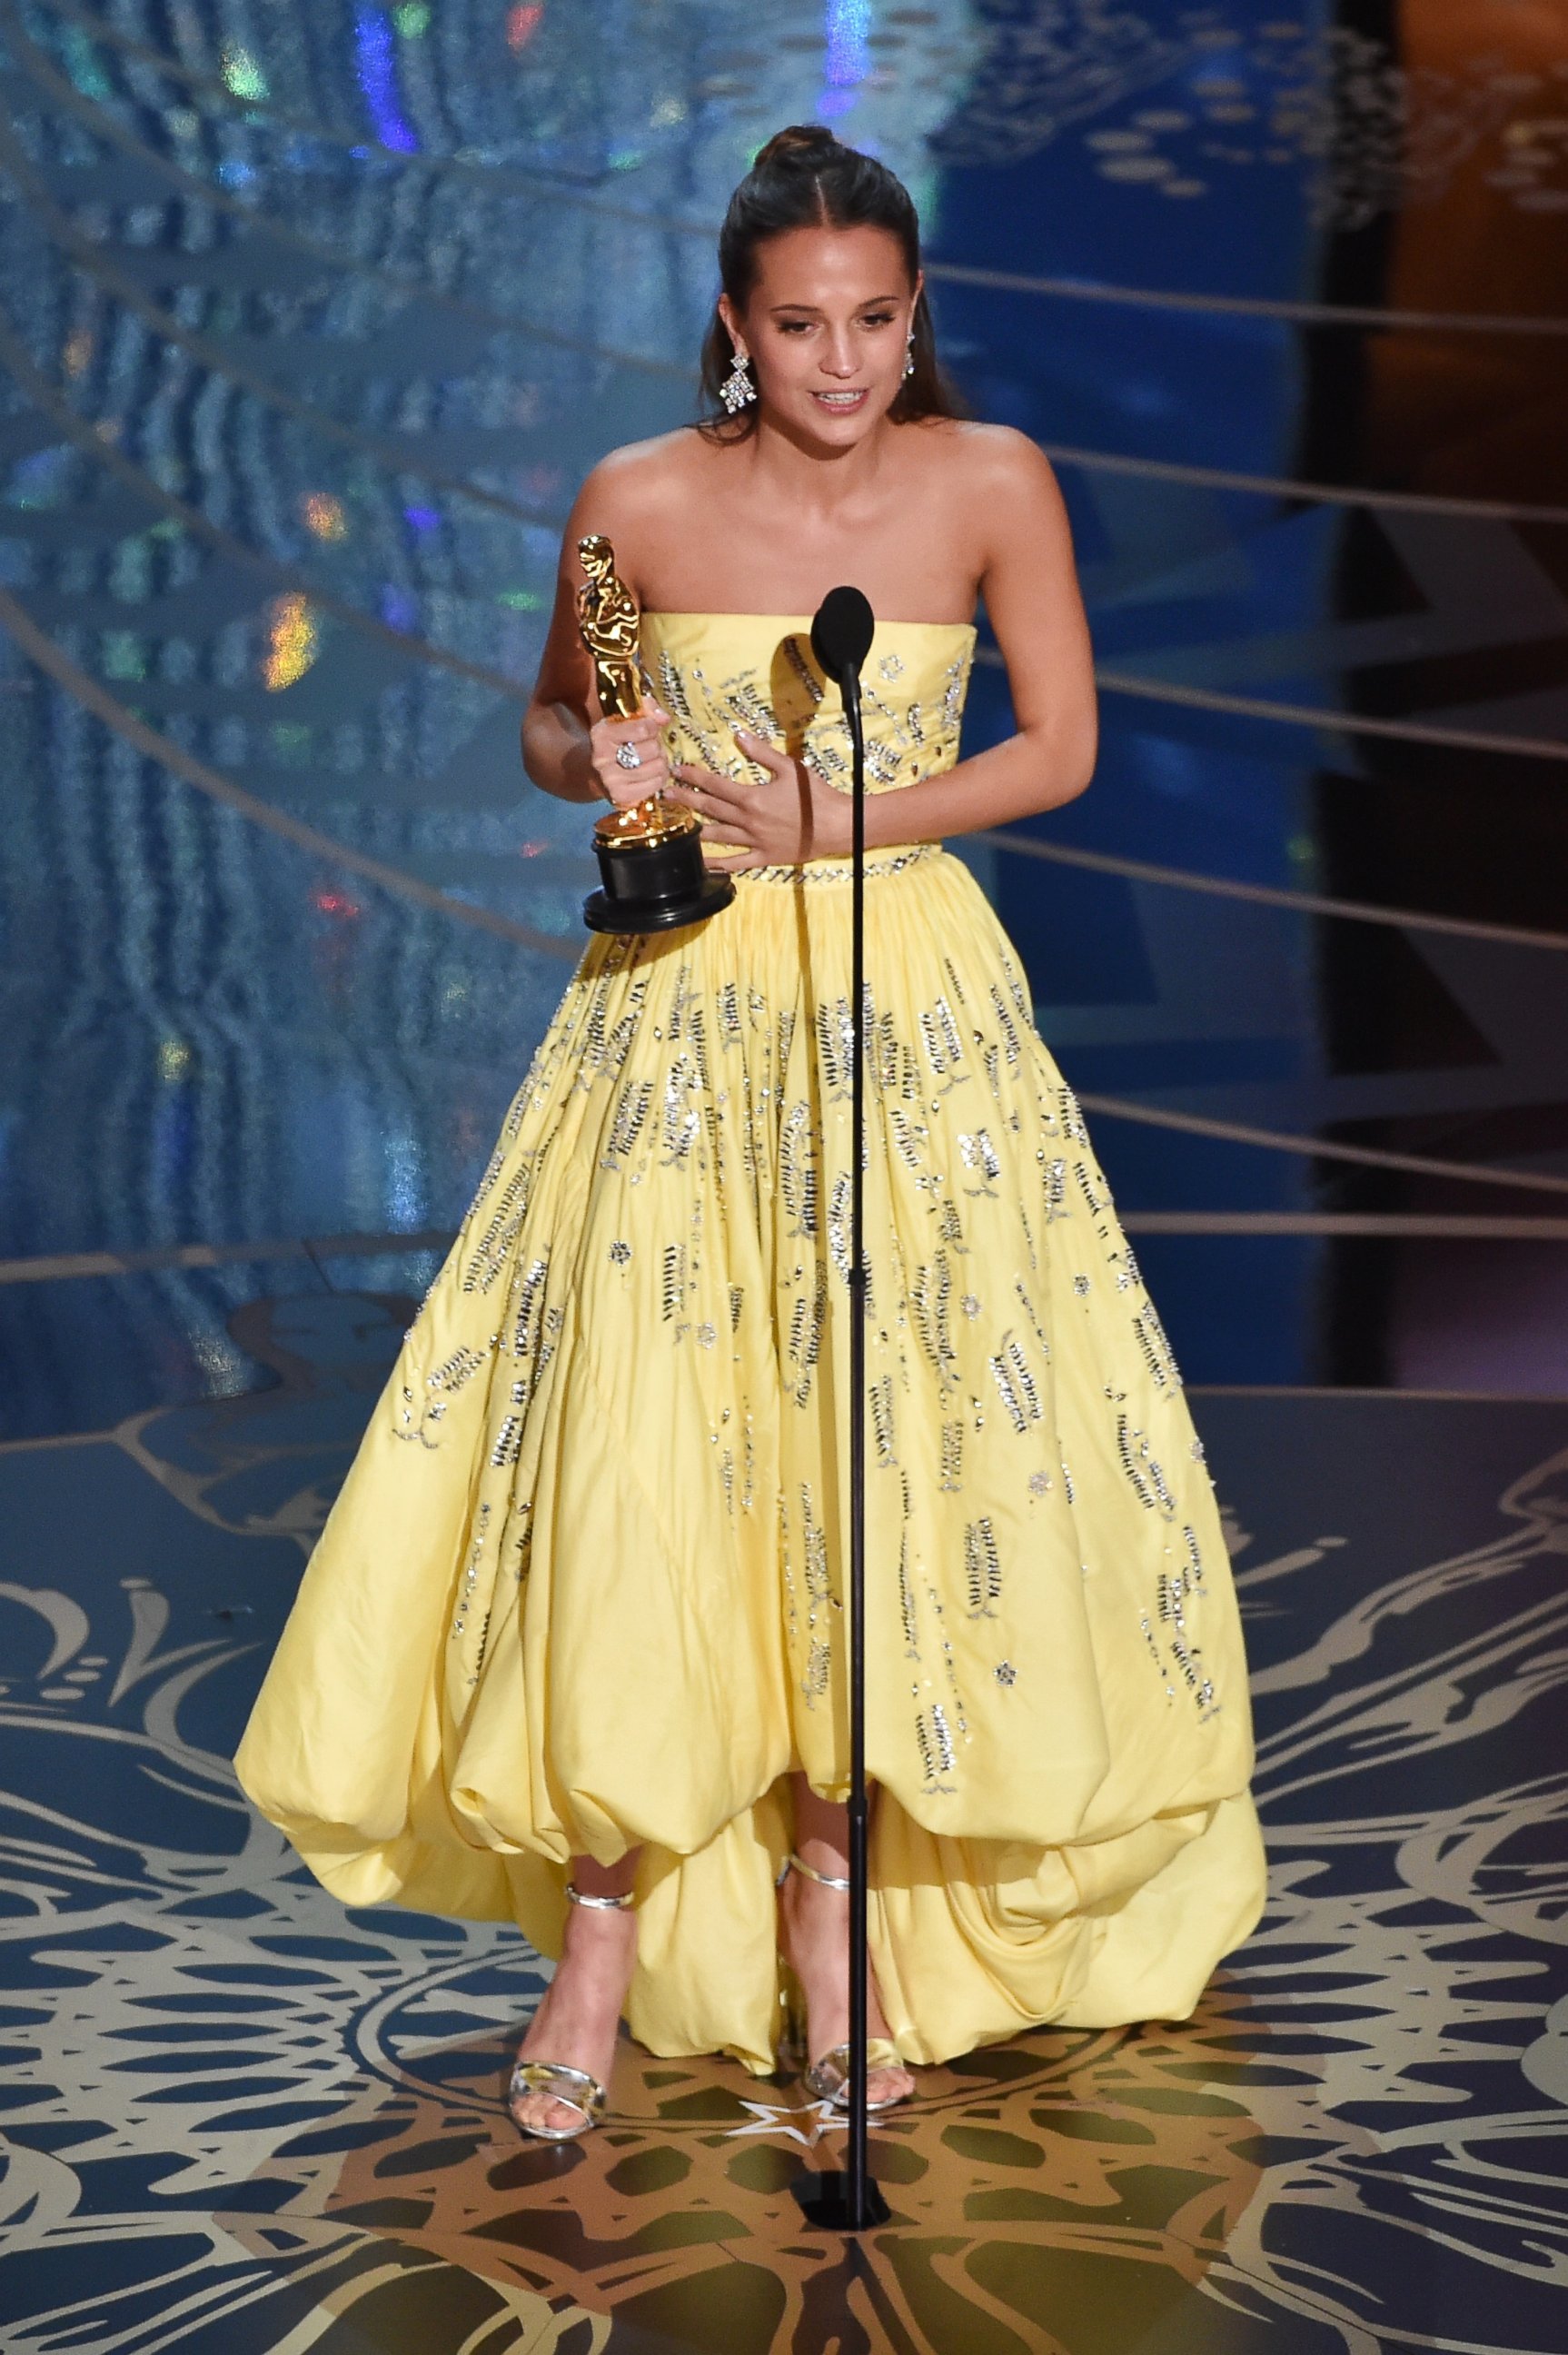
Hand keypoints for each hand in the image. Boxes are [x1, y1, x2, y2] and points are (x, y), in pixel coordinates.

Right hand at [587, 705, 672, 807]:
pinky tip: (651, 775)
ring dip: (660, 763)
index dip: (652, 727)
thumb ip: (646, 709)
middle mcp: (603, 758)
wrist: (597, 774)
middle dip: (656, 746)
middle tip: (650, 748)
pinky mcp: (622, 796)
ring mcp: (611, 780)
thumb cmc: (616, 743)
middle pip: (653, 748)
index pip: (644, 728)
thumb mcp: (625, 720)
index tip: (648, 730)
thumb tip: (664, 718)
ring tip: (652, 761)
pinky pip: (656, 784)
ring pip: (658, 767)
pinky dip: (659, 779)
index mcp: (602, 734)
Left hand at [664, 730, 851, 868]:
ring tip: (677, 825)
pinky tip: (702, 863)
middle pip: (710, 809)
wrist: (836, 826)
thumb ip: (762, 753)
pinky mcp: (763, 857)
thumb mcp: (790, 767)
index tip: (676, 771)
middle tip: (667, 795)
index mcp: (751, 798)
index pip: (715, 785)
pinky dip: (718, 864)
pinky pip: (736, 863)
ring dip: (695, 830)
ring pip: (717, 836)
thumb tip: (739, 735)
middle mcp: (747, 821)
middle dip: (686, 800)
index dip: (694, 777)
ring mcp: (754, 842)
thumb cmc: (815, 795)